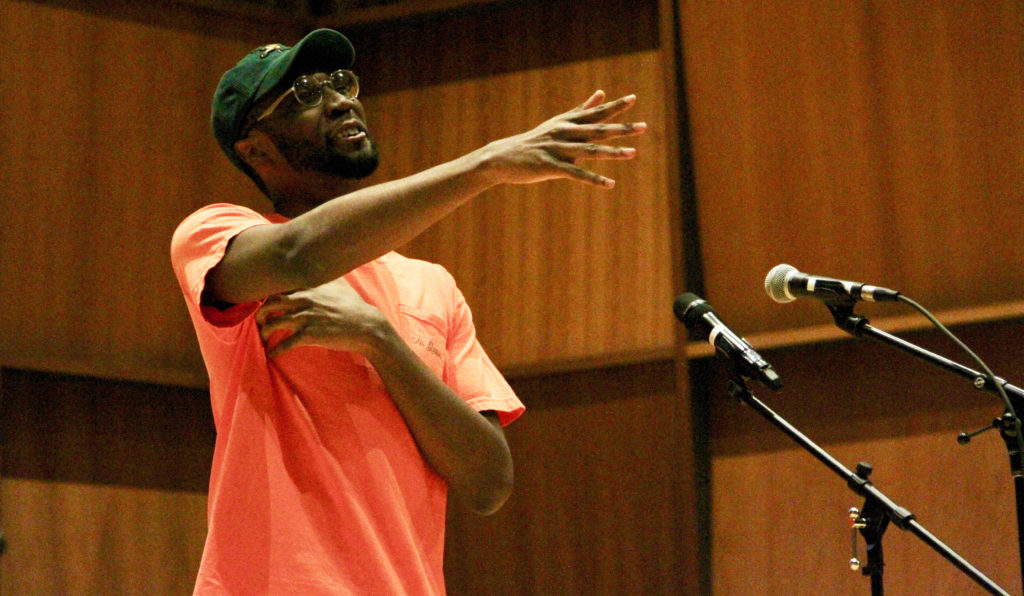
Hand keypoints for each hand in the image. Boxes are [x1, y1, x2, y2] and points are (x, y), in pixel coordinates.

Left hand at [255, 276, 389, 357]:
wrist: (367, 327)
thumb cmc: (354, 306)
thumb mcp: (341, 285)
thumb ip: (327, 276)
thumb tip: (323, 268)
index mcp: (309, 286)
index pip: (279, 287)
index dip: (269, 296)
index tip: (266, 304)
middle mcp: (304, 299)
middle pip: (270, 303)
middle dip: (261, 313)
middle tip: (260, 321)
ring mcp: (306, 317)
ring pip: (273, 323)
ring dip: (265, 332)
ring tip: (264, 338)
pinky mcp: (309, 335)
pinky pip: (285, 344)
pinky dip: (275, 350)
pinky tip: (272, 355)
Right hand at [476, 90, 646, 188]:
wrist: (502, 157)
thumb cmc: (534, 141)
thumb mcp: (559, 123)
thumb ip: (583, 110)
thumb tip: (602, 93)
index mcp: (567, 122)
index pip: (595, 113)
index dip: (615, 106)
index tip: (633, 98)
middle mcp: (564, 132)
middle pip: (597, 129)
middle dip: (621, 128)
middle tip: (643, 127)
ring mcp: (557, 149)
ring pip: (590, 150)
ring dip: (612, 152)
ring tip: (633, 153)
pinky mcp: (550, 167)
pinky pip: (576, 174)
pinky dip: (594, 179)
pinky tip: (610, 184)